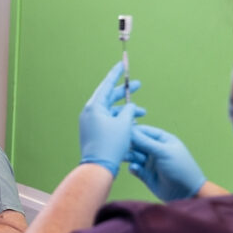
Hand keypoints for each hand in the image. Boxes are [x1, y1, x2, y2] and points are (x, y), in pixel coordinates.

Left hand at [79, 61, 144, 175]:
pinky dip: (120, 121)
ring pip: (111, 111)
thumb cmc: (111, 145)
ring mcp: (90, 123)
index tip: (122, 64)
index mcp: (94, 107)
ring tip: (142, 113)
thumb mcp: (125, 124)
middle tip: (138, 85)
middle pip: (109, 97)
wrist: (98, 168)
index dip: (116, 74)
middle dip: (125, 93)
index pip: (106, 84)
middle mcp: (90, 113)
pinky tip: (133, 124)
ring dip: (126, 111)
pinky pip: (108, 121)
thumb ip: (129, 110)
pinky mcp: (93, 133)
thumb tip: (130, 106)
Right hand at [128, 124, 206, 201]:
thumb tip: (130, 131)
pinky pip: (134, 168)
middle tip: (120, 145)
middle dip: (129, 144)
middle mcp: (155, 149)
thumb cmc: (180, 168)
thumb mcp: (164, 152)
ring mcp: (149, 162)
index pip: (144, 131)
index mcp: (162, 140)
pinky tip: (135, 168)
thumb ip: (145, 142)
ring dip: (128, 156)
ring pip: (133, 155)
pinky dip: (132, 167)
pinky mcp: (145, 174)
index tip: (122, 131)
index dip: (133, 131)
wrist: (186, 192)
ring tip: (125, 158)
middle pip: (136, 143)